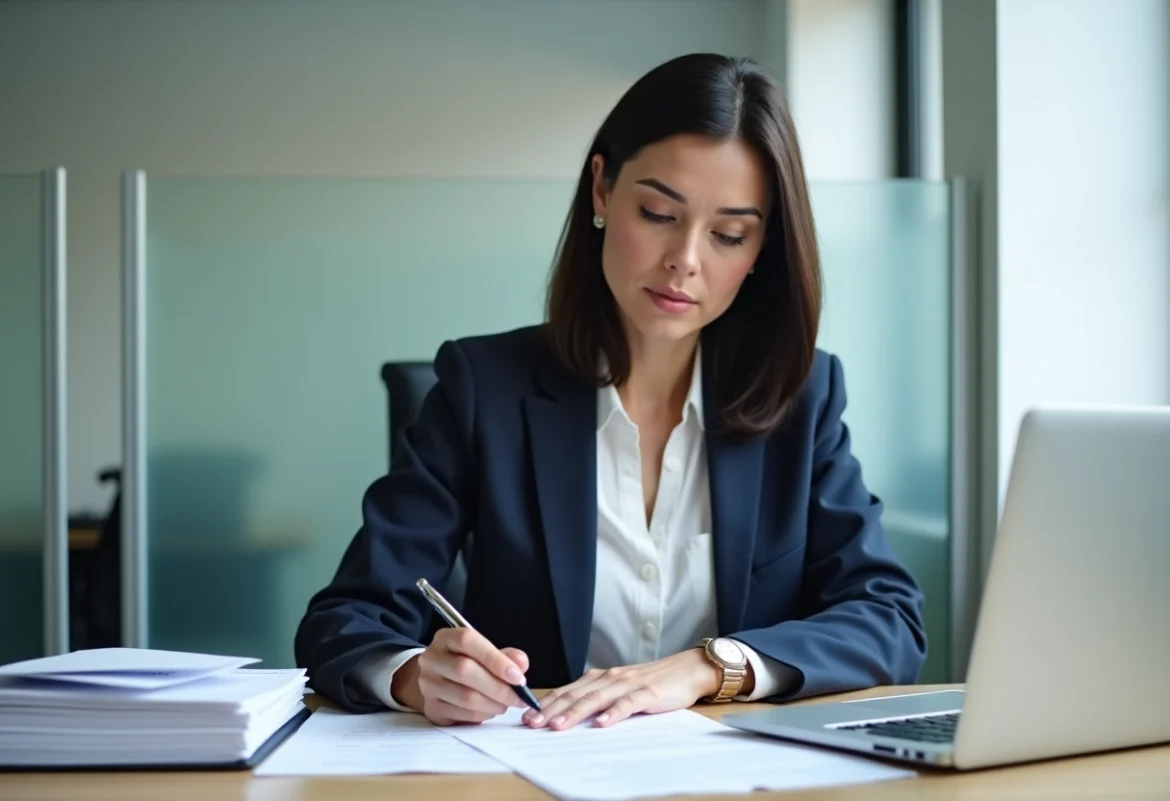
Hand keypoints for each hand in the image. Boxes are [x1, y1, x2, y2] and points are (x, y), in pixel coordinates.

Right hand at [393, 628, 529, 725]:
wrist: (438, 682)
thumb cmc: (467, 664)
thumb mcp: (485, 653)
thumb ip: (505, 656)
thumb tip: (521, 664)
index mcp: (446, 638)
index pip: (468, 641)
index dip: (496, 659)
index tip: (518, 677)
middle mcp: (432, 659)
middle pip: (465, 670)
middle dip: (499, 687)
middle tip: (519, 698)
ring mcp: (428, 685)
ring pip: (466, 697)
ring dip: (494, 704)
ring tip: (507, 704)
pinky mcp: (432, 708)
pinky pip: (463, 714)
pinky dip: (484, 715)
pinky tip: (491, 710)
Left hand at [522, 648, 732, 730]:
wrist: (686, 670)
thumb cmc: (650, 683)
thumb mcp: (618, 690)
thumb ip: (596, 700)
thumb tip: (567, 717)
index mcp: (599, 678)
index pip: (566, 691)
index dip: (545, 703)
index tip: (525, 716)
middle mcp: (609, 678)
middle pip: (575, 695)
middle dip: (551, 709)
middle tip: (532, 723)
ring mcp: (627, 684)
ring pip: (595, 698)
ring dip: (574, 712)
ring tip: (557, 726)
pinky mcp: (647, 693)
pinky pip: (627, 703)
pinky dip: (613, 713)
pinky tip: (602, 724)